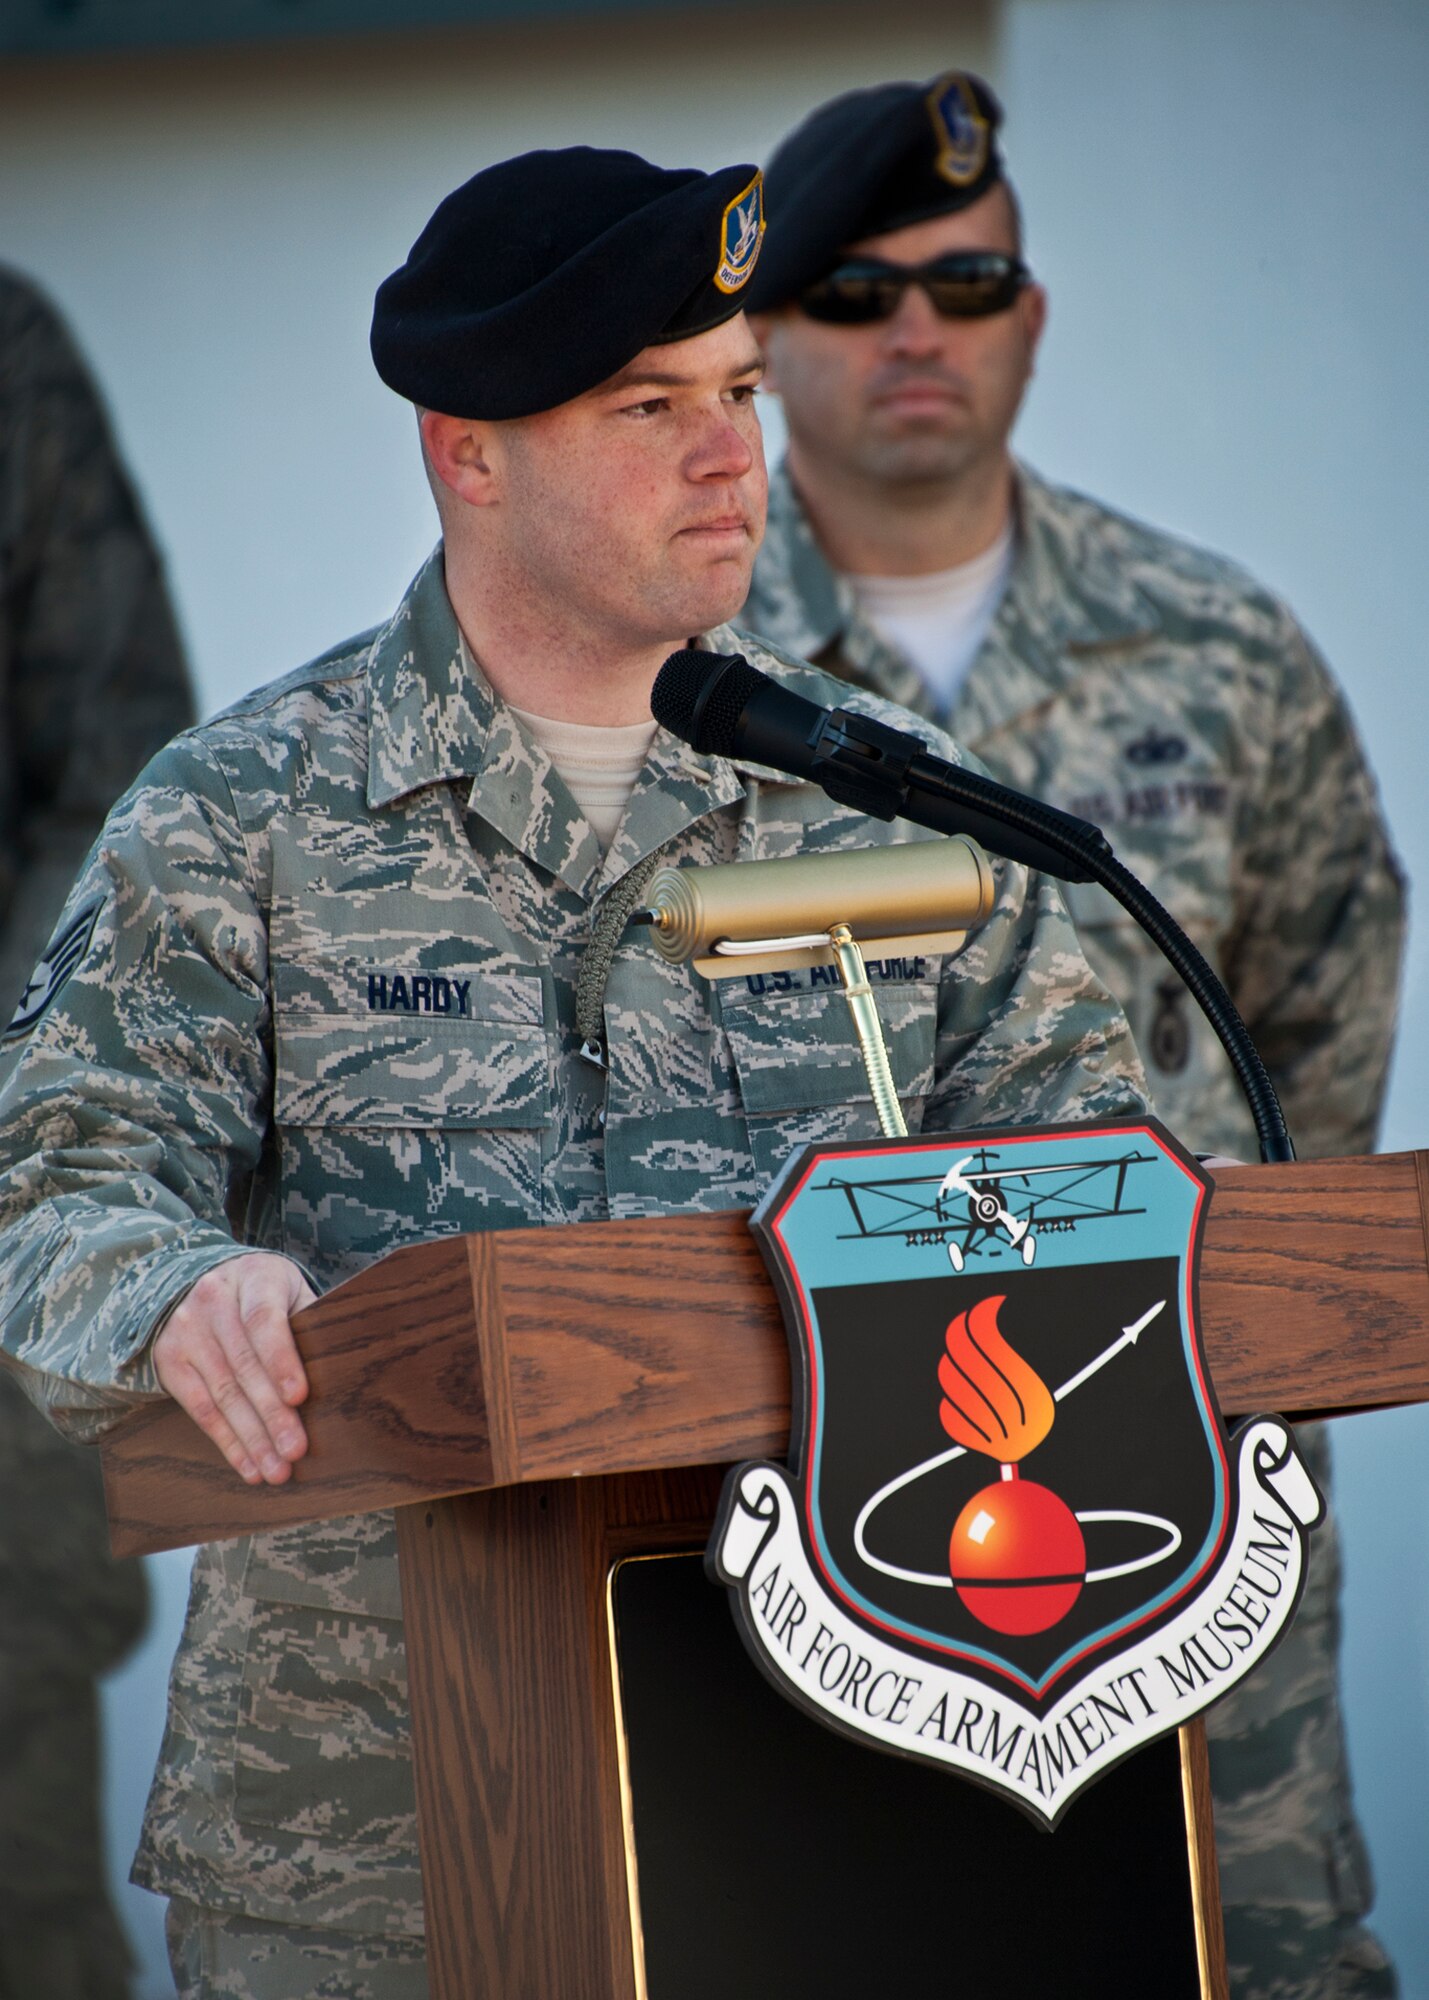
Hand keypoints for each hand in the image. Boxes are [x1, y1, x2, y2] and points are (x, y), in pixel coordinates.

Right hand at [153, 1254, 315, 1484]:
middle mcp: (213, 1299)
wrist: (198, 1279)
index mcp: (254, 1277)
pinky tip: (249, 1465)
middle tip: (295, 1450)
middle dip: (271, 1414)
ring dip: (251, 1438)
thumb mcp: (289, 1290)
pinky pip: (200, 1408)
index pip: (264, 1320)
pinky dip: (227, 1441)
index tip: (299, 1396)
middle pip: (244, 1365)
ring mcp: (186, 1329)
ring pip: (222, 1392)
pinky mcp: (169, 1359)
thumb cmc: (264, 1293)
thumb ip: (310, 1322)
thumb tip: (341, 1372)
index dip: (281, 1360)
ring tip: (276, 1470)